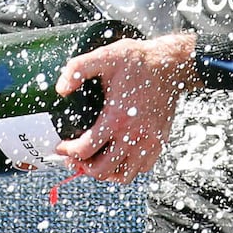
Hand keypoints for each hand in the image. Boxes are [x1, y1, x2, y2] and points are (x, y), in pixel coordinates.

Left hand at [56, 32, 196, 183]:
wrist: (172, 65)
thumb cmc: (140, 61)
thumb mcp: (105, 57)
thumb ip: (78, 69)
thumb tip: (61, 88)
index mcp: (116, 117)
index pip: (86, 150)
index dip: (68, 152)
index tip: (62, 147)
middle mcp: (134, 135)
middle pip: (102, 170)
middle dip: (84, 167)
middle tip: (75, 158)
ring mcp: (149, 141)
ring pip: (124, 175)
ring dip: (106, 172)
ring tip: (96, 160)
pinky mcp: (159, 142)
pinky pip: (142, 168)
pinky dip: (127, 168)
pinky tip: (118, 155)